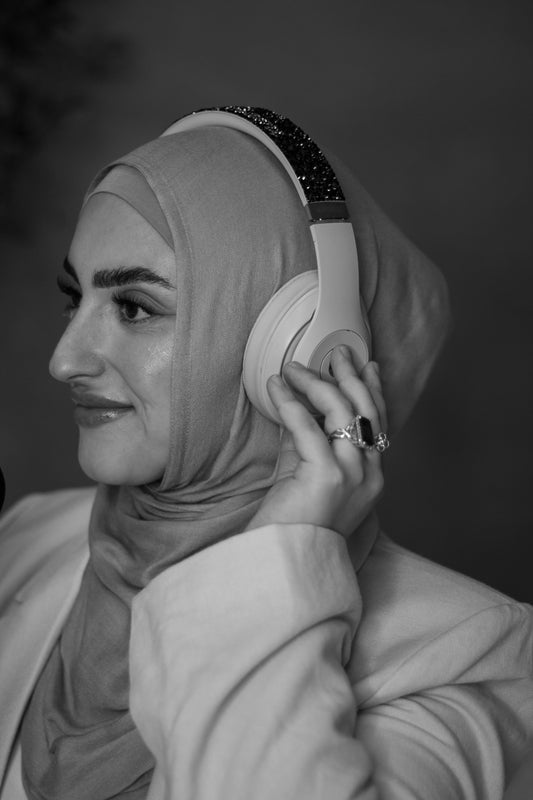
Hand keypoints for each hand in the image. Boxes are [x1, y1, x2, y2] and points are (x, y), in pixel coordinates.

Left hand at [245, 346, 386, 538]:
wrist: (279, 561)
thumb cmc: (291, 522)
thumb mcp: (306, 472)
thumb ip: (308, 440)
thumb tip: (299, 403)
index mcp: (370, 477)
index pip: (378, 423)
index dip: (372, 390)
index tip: (365, 365)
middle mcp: (369, 475)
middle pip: (366, 410)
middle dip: (350, 376)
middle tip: (335, 352)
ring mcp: (352, 476)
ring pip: (342, 411)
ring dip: (316, 383)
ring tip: (293, 369)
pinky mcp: (327, 477)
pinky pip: (308, 427)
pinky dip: (291, 402)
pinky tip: (277, 388)